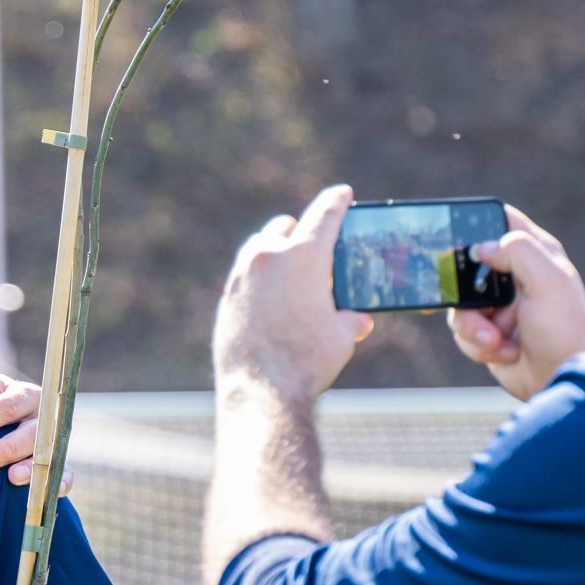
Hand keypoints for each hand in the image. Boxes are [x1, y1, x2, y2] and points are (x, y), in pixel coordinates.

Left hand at [0, 371, 71, 493]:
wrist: (3, 426)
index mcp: (25, 395)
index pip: (7, 406)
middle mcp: (44, 418)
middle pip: (30, 433)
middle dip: (6, 448)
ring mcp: (54, 442)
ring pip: (47, 455)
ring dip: (30, 467)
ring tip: (11, 477)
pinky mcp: (59, 466)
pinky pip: (65, 475)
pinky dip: (60, 483)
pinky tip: (45, 492)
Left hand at [212, 184, 371, 403]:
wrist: (261, 391)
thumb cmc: (306, 362)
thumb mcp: (341, 337)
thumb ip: (349, 319)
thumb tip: (358, 320)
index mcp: (304, 257)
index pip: (324, 215)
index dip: (337, 201)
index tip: (342, 193)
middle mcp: (268, 258)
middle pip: (285, 226)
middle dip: (300, 231)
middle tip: (314, 248)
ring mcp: (242, 276)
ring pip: (259, 247)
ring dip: (275, 249)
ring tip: (289, 269)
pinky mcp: (226, 298)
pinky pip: (244, 274)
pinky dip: (258, 276)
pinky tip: (269, 295)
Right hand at [447, 205, 584, 400]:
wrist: (563, 376)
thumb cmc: (565, 329)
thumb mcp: (548, 281)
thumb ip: (519, 252)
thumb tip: (483, 247)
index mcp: (534, 254)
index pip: (501, 221)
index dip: (476, 223)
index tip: (453, 235)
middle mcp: (515, 278)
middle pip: (466, 268)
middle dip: (463, 292)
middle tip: (467, 303)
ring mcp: (500, 307)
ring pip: (460, 306)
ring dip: (473, 327)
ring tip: (495, 340)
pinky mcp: (489, 333)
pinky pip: (463, 333)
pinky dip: (479, 346)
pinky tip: (506, 353)